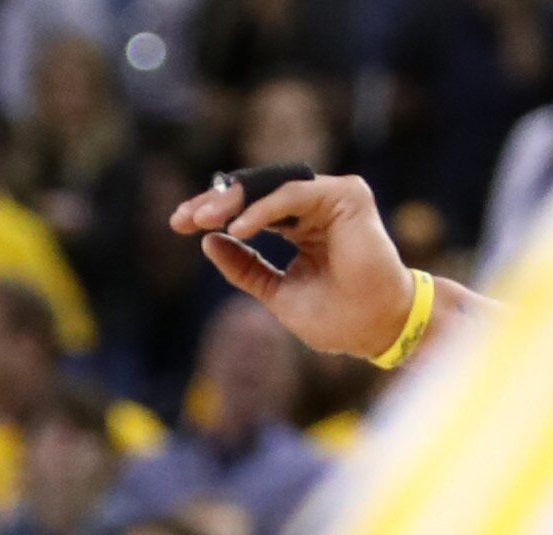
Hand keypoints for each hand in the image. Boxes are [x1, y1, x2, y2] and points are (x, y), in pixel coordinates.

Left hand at [170, 171, 417, 359]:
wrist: (375, 329)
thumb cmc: (335, 317)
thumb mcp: (275, 292)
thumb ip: (245, 266)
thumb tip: (207, 241)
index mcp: (300, 226)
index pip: (249, 209)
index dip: (214, 213)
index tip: (178, 224)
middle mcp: (315, 206)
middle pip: (256, 192)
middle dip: (216, 202)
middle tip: (182, 218)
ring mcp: (331, 197)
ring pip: (272, 187)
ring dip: (234, 201)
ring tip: (202, 219)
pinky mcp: (347, 195)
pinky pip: (294, 195)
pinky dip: (264, 209)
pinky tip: (238, 229)